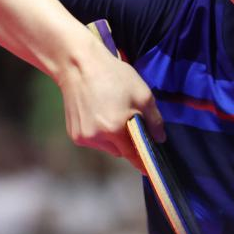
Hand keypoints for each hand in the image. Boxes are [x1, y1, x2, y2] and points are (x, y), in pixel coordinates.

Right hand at [56, 36, 165, 172]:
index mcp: (115, 129)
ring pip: (107, 147)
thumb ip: (154, 121)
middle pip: (121, 152)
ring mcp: (83, 137)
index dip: (144, 161)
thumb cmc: (114, 77)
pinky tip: (99, 114)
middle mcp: (97, 137)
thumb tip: (160, 139)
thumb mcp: (143, 95)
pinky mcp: (74, 134)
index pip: (134, 156)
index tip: (151, 168)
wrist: (79, 65)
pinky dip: (100, 134)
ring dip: (113, 138)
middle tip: (130, 121)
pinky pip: (95, 141)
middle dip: (128, 142)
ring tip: (112, 114)